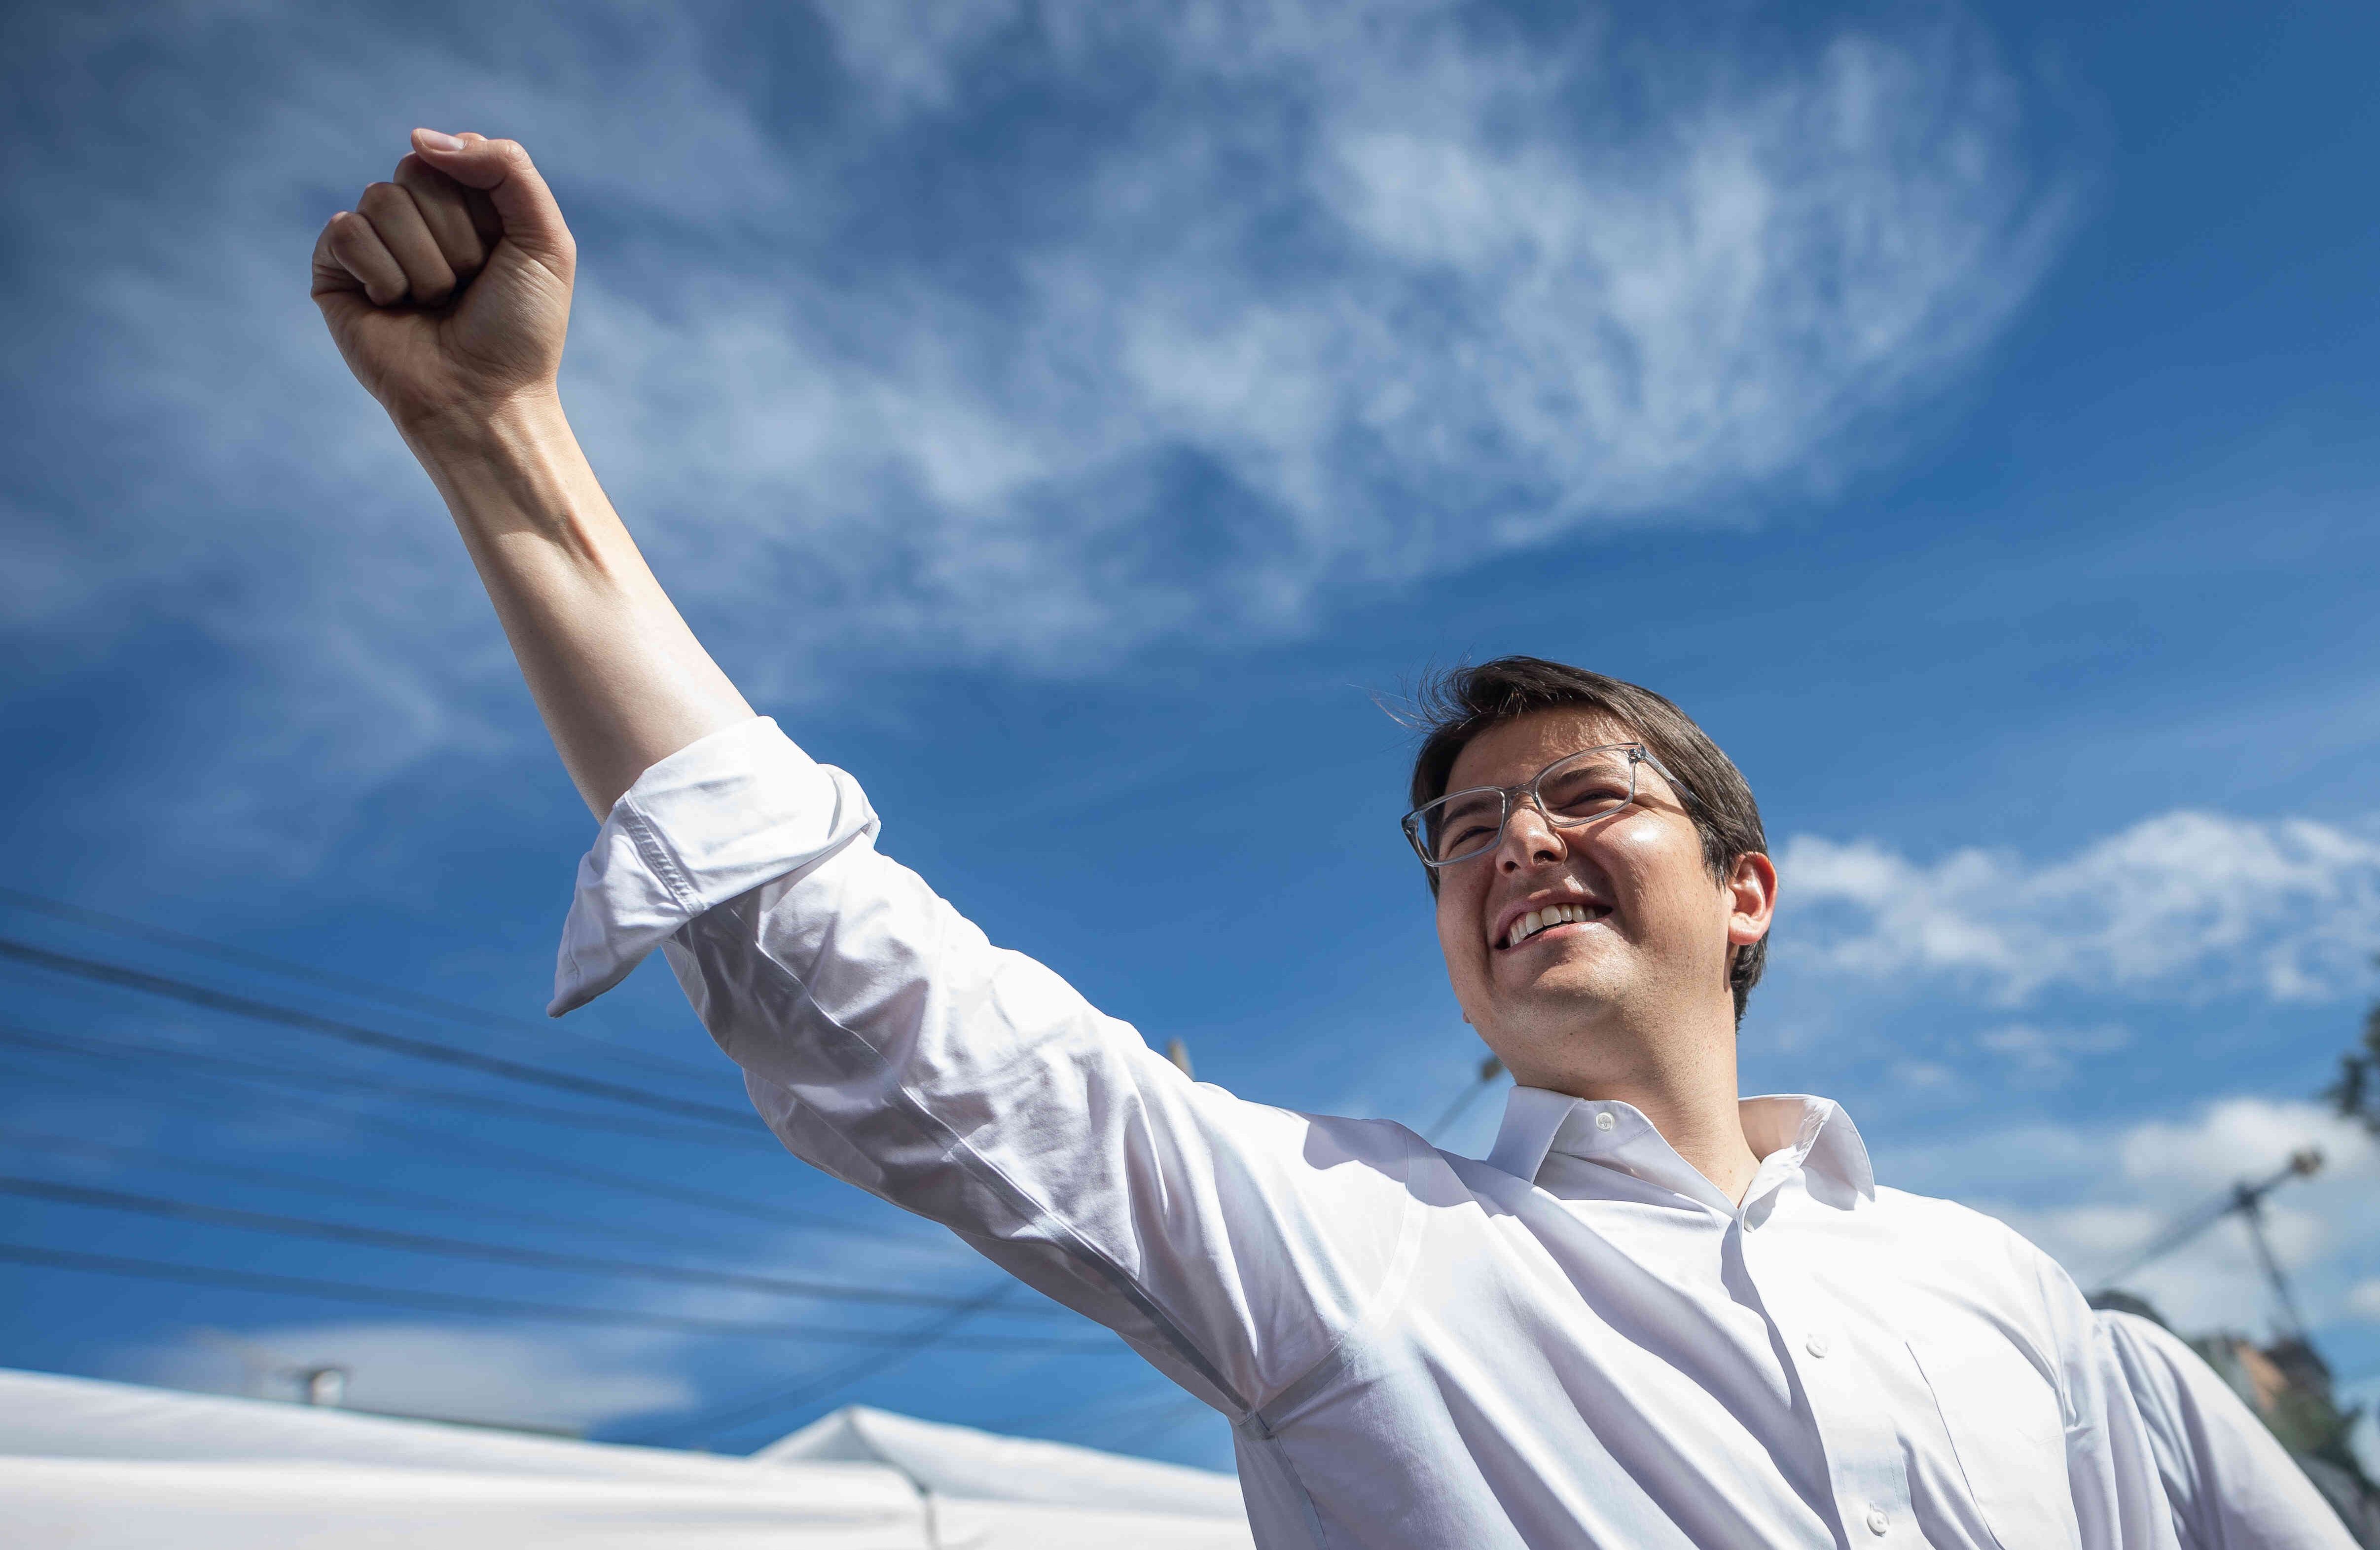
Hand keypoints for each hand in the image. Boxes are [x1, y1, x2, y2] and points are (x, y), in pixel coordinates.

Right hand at [310, 130, 576, 436]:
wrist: (486, 399)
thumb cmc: (520, 329)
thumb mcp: (545, 240)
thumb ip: (507, 167)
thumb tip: (419, 137)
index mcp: (468, 203)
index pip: (458, 153)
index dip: (484, 207)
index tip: (500, 256)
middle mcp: (419, 216)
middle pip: (418, 171)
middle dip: (455, 237)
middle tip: (467, 288)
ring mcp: (375, 240)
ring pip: (383, 199)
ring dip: (424, 264)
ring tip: (435, 304)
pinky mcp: (336, 268)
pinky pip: (346, 231)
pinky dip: (383, 274)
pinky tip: (395, 308)